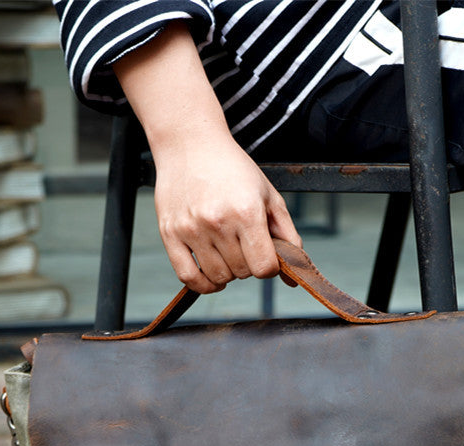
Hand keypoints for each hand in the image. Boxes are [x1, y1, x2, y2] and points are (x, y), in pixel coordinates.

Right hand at [113, 22, 300, 292]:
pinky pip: (187, 277)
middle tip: (243, 244)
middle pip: (242, 273)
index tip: (265, 254)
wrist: (190, 143)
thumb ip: (288, 237)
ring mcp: (191, 229)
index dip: (270, 267)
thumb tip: (293, 279)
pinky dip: (202, 285)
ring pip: (217, 277)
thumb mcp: (270, 196)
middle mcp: (218, 222)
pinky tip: (211, 276)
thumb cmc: (234, 169)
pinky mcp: (170, 233)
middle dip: (248, 264)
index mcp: (246, 212)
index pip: (264, 267)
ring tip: (227, 251)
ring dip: (227, 272)